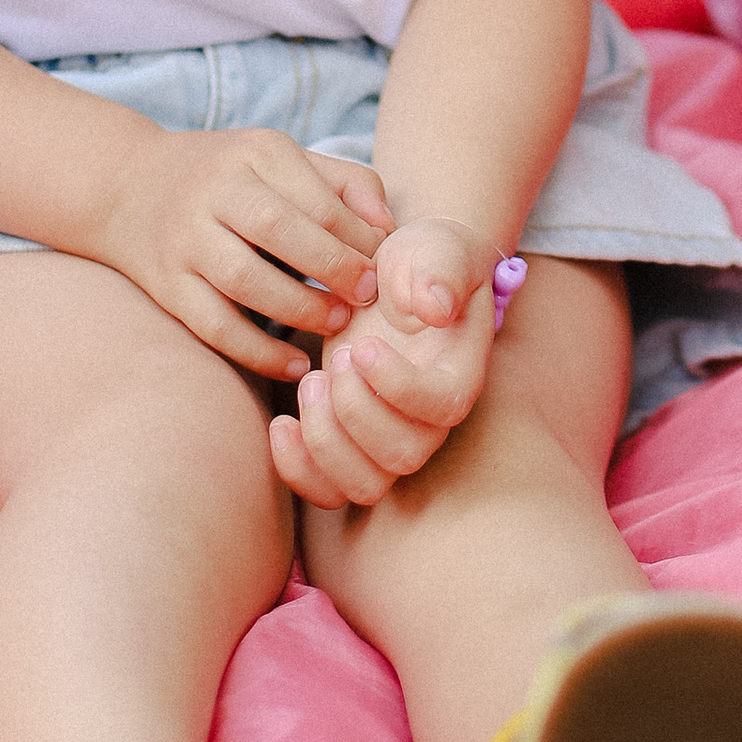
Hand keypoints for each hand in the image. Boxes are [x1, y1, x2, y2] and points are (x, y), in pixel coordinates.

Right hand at [86, 126, 392, 377]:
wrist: (127, 185)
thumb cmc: (230, 176)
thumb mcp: (282, 159)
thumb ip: (344, 183)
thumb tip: (389, 228)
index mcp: (256, 153)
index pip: (319, 198)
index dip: (360, 237)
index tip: (386, 266)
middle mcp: (216, 191)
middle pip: (280, 230)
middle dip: (333, 267)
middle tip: (368, 296)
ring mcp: (185, 239)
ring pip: (244, 279)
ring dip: (299, 308)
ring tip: (338, 324)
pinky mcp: (166, 285)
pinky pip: (213, 325)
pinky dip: (256, 351)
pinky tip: (294, 364)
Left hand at [267, 215, 496, 506]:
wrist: (396, 279)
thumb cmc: (420, 261)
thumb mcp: (434, 250)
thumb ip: (440, 271)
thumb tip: (437, 307)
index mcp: (460, 372)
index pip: (442, 407)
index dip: (398, 387)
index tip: (362, 345)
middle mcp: (430, 420)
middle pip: (401, 456)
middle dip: (355, 412)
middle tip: (336, 359)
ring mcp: (391, 439)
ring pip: (364, 484)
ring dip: (326, 441)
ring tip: (310, 381)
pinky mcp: (352, 446)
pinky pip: (328, 491)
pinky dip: (298, 469)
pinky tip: (280, 423)